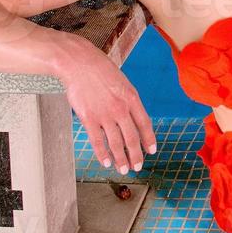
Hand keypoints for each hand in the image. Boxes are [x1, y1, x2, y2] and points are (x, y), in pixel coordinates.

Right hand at [57, 42, 156, 174]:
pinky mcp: (88, 118)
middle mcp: (121, 109)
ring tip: (123, 169)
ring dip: (120, 159)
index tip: (152, 151)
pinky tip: (106, 162)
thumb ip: (128, 100)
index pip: (145, 124)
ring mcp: (104, 115)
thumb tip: (132, 117)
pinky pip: (97, 141)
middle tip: (137, 167)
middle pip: (132, 138)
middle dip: (136, 155)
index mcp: (132, 98)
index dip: (149, 139)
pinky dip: (102, 154)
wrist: (79, 63)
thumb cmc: (100, 70)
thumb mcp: (123, 82)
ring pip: (116, 143)